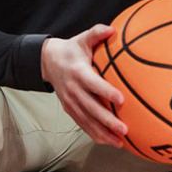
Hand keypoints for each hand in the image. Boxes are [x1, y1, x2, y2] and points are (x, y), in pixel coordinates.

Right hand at [41, 25, 126, 146]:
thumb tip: (112, 29)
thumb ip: (97, 33)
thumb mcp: (82, 38)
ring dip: (103, 133)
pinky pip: (83, 125)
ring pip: (87, 121)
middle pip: (91, 108)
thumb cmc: (71, 50)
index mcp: (79, 73)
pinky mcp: (70, 110)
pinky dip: (96, 135)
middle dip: (108, 121)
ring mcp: (71, 102)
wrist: (47, 62)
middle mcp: (73, 90)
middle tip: (124, 129)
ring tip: (120, 142)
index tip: (121, 100)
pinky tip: (110, 142)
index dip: (106, 92)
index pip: (94, 84)